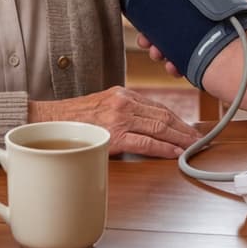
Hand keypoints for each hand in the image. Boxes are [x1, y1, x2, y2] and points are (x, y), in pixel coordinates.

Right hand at [27, 87, 198, 158]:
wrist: (47, 123)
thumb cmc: (72, 119)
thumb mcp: (102, 106)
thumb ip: (123, 112)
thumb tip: (145, 126)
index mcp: (122, 94)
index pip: (158, 107)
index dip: (177, 119)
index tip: (189, 129)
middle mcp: (123, 102)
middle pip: (164, 116)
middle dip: (184, 129)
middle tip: (199, 140)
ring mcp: (119, 118)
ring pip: (159, 127)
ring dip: (180, 139)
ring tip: (193, 147)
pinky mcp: (114, 135)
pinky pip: (146, 142)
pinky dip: (163, 148)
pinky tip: (175, 153)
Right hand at [138, 0, 246, 76]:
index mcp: (188, 11)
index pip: (161, 25)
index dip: (149, 32)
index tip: (143, 35)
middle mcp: (197, 28)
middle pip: (169, 44)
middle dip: (158, 50)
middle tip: (154, 51)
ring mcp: (211, 42)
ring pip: (186, 58)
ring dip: (173, 64)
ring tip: (169, 65)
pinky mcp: (227, 53)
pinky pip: (208, 66)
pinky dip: (197, 72)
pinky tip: (188, 74)